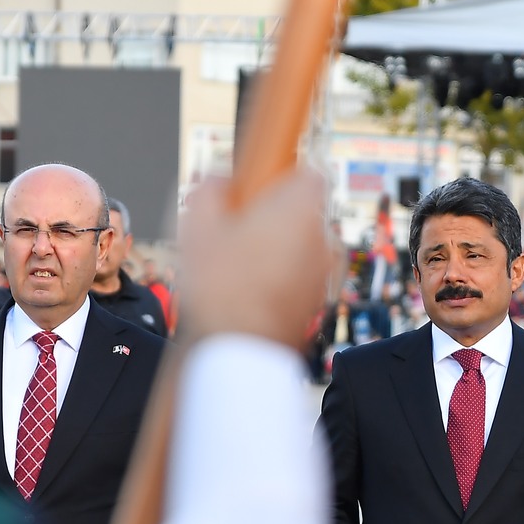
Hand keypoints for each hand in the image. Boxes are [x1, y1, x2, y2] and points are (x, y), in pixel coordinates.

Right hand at [178, 170, 335, 350]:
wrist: (240, 348)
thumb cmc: (222, 285)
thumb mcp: (199, 225)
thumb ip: (210, 190)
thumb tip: (217, 181)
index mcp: (301, 208)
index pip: (311, 174)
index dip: (286, 175)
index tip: (262, 184)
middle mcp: (322, 238)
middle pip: (304, 212)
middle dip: (275, 216)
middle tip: (239, 226)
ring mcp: (324, 273)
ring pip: (302, 247)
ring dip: (278, 249)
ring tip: (239, 262)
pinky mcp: (318, 302)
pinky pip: (301, 277)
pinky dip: (282, 277)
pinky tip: (249, 289)